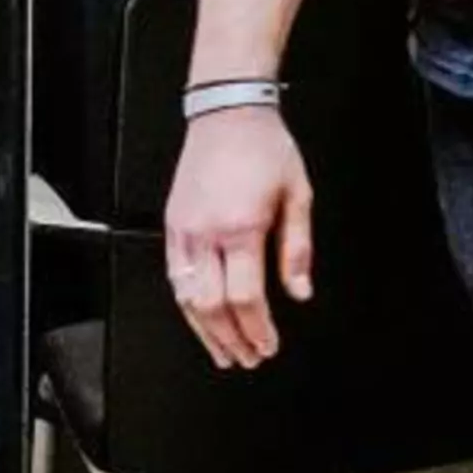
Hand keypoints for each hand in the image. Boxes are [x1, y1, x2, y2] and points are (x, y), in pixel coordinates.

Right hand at [162, 106, 313, 369]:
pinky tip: (200, 319)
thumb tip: (300, 291)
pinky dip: (186, 304)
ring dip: (206, 331)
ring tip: (224, 352)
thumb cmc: (266, 149)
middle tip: (248, 358)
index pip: (246, 297)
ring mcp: (184, 231)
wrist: (228, 114)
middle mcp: (207, 233)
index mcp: (242, 227)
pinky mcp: (172, 225)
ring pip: (186, 297)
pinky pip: (173, 276)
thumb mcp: (298, 195)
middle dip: (231, 338)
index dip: (257, 329)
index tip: (268, 345)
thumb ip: (298, 249)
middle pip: (213, 305)